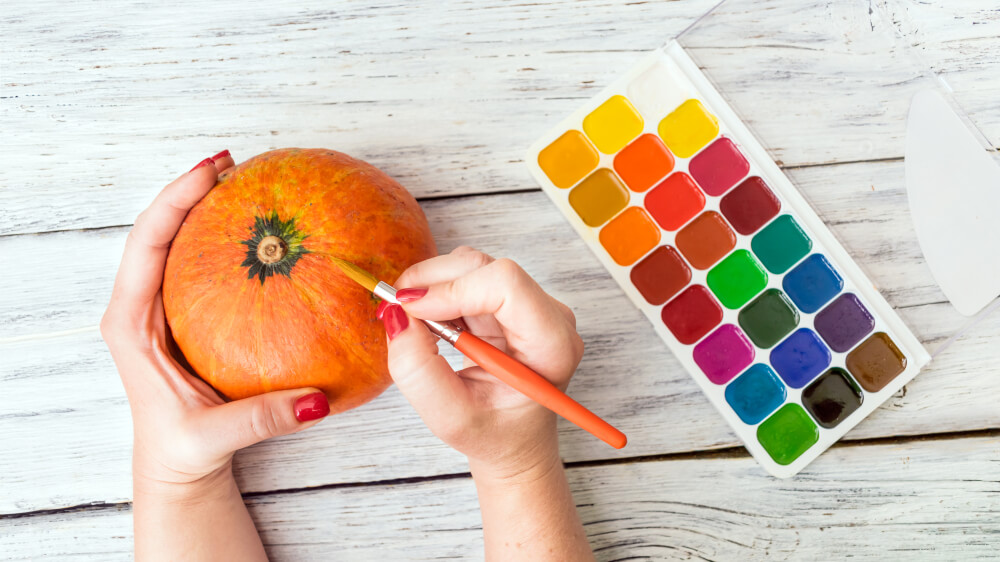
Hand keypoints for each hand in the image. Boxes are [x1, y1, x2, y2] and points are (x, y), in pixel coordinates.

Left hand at [101, 151, 329, 490]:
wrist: (175, 466)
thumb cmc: (181, 450)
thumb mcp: (213, 437)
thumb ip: (261, 419)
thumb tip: (316, 402)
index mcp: (130, 326)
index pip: (145, 247)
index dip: (172, 204)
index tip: (207, 174)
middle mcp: (139, 308)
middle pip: (157, 231)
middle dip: (189, 190)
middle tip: (231, 162)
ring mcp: (160, 309)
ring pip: (174, 242)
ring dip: (203, 207)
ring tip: (240, 178)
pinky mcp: (182, 315)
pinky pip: (197, 264)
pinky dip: (219, 237)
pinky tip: (253, 227)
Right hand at [380, 246, 584, 479]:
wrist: (512, 439)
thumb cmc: (493, 434)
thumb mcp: (450, 418)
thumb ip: (418, 372)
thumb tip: (396, 316)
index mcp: (552, 347)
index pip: (506, 284)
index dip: (452, 289)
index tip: (410, 309)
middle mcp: (550, 316)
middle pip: (485, 267)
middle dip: (433, 281)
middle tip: (396, 309)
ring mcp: (532, 304)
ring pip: (472, 266)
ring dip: (433, 287)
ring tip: (418, 325)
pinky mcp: (511, 299)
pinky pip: (467, 275)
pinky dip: (438, 292)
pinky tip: (432, 322)